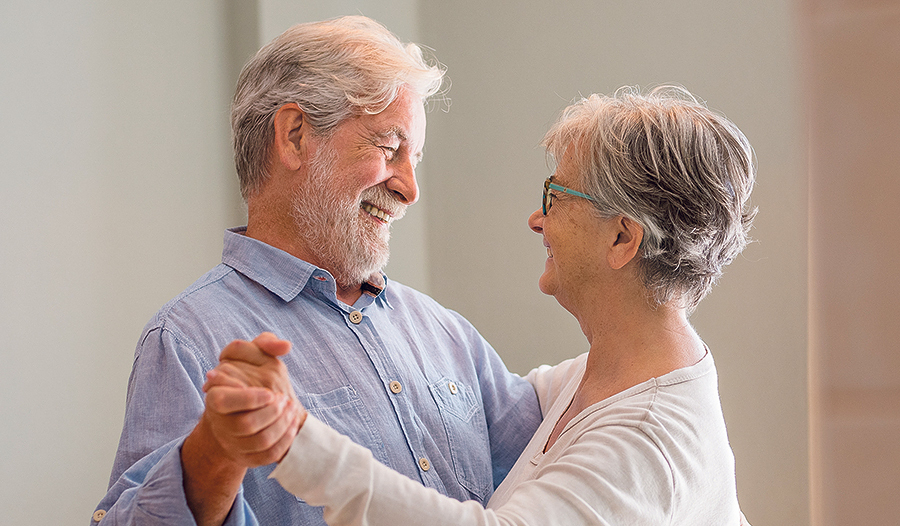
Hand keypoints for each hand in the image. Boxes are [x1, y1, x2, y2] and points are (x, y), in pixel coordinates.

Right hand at [200, 333, 306, 466]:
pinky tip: (291, 424)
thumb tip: (285, 346)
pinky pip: (268, 455)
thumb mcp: (253, 356)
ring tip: (291, 409)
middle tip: (283, 400)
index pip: (223, 401)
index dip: (249, 398)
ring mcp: (234, 443)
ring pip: (260, 442)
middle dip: (271, 412)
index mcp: (215, 397)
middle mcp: (221, 423)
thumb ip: (265, 343)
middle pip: (246, 425)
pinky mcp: (249, 457)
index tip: (270, 393)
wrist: (246, 411)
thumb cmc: (249, 377)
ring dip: (281, 424)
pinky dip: (284, 440)